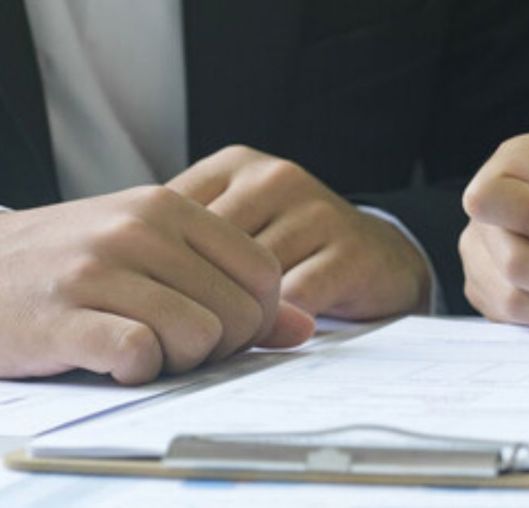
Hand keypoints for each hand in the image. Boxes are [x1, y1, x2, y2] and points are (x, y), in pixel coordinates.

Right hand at [0, 187, 313, 384]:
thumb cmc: (70, 268)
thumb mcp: (151, 256)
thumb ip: (230, 285)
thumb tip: (305, 328)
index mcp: (168, 206)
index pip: (265, 273)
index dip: (255, 316)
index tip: (216, 326)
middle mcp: (137, 229)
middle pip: (239, 314)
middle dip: (217, 346)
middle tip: (170, 342)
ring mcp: (98, 270)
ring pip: (199, 337)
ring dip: (177, 361)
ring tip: (139, 347)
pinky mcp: (63, 316)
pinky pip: (140, 355)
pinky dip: (135, 371)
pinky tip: (110, 359)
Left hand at [167, 146, 430, 319]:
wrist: (383, 259)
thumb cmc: (292, 249)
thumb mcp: (237, 225)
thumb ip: (184, 238)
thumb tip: (117, 275)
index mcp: (236, 164)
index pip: (172, 217)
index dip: (161, 268)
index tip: (157, 304)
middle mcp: (276, 177)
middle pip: (208, 249)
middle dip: (197, 296)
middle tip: (187, 333)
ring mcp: (317, 210)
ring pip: (250, 278)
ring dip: (236, 317)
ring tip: (226, 341)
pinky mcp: (350, 251)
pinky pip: (295, 299)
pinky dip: (275, 326)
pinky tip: (269, 338)